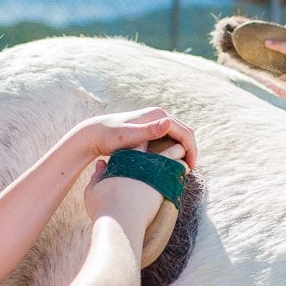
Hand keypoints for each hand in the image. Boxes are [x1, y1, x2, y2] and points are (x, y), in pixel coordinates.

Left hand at [75, 108, 196, 168]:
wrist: (95, 133)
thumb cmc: (109, 137)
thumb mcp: (128, 136)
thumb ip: (148, 131)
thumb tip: (168, 122)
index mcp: (158, 115)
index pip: (185, 133)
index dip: (191, 151)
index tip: (190, 168)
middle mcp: (159, 115)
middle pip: (185, 132)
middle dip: (190, 150)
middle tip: (189, 170)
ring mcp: (155, 120)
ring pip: (179, 135)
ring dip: (184, 150)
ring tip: (183, 168)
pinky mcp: (151, 127)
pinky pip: (170, 138)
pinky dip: (175, 149)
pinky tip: (172, 162)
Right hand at [81, 132, 188, 230]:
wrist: (120, 220)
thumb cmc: (103, 206)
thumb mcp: (93, 189)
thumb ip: (97, 175)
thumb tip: (100, 163)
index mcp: (125, 160)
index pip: (137, 141)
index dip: (142, 137)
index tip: (146, 137)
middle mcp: (142, 163)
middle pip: (157, 145)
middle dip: (163, 141)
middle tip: (169, 140)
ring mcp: (156, 174)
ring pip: (172, 154)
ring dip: (177, 151)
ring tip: (182, 152)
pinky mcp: (166, 186)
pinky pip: (178, 171)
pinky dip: (181, 167)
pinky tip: (185, 168)